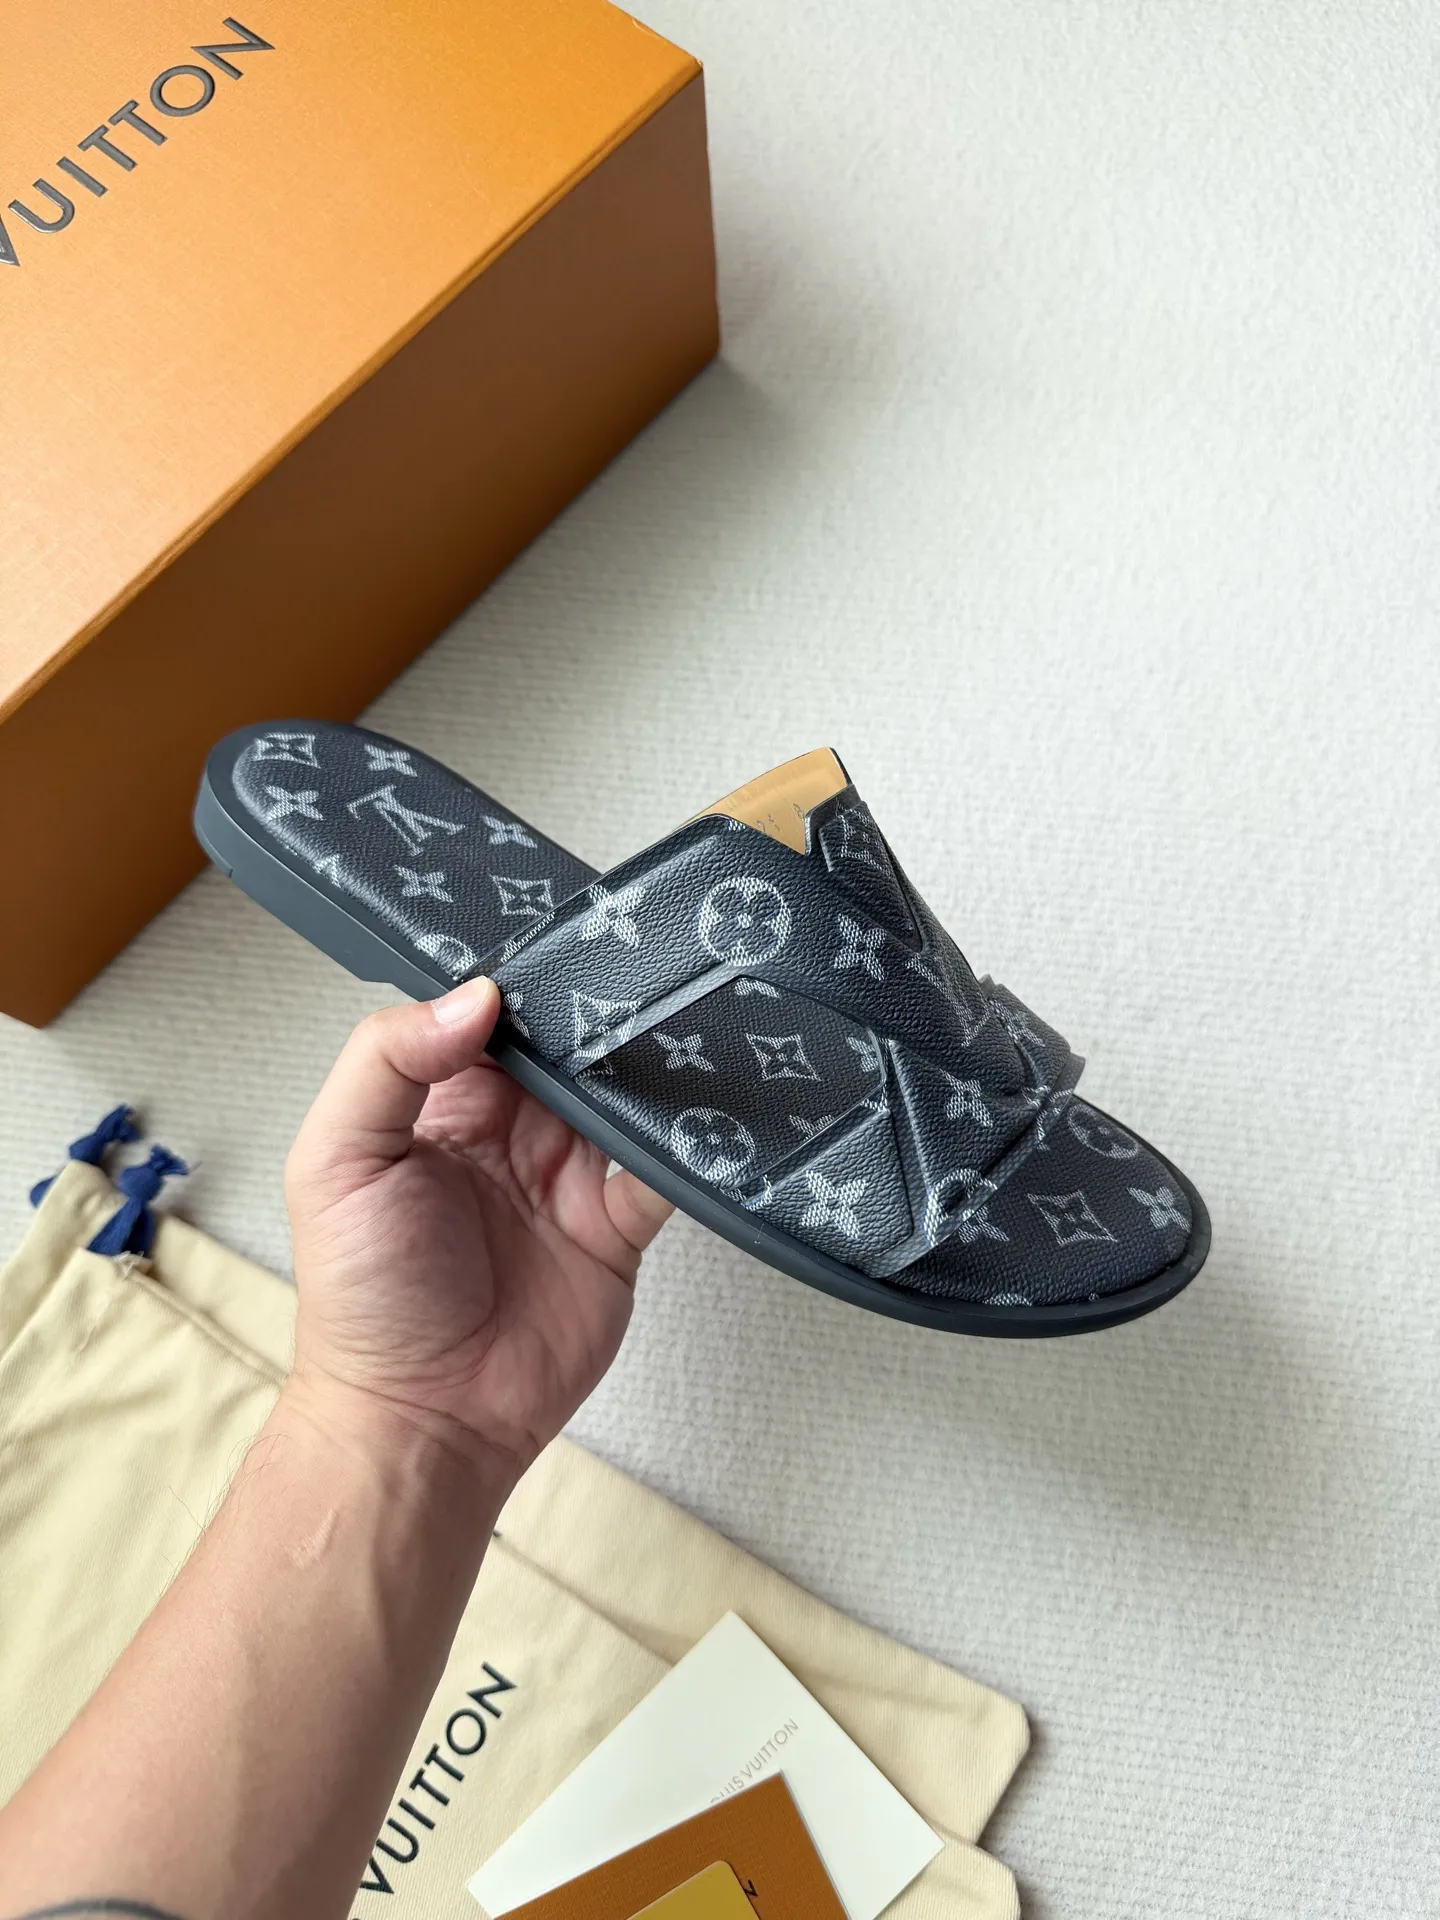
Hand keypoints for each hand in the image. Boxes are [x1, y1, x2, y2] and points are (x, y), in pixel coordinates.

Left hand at [284, 977, 671, 1484]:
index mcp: (441, 1103)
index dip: (521, 978)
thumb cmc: (361, 1297)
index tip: (560, 934)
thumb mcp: (338, 1159)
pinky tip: (710, 1111)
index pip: (490, 1017)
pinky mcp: (617, 1232)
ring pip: (624, 1097)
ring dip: (649, 1065)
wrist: (420, 1421)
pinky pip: (665, 1174)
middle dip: (599, 1010)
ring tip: (682, 1019)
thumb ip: (389, 1062)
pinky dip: (692, 1145)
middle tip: (640, 965)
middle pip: (568, 1048)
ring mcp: (568, 1180)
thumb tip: (478, 993)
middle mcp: (510, 1131)